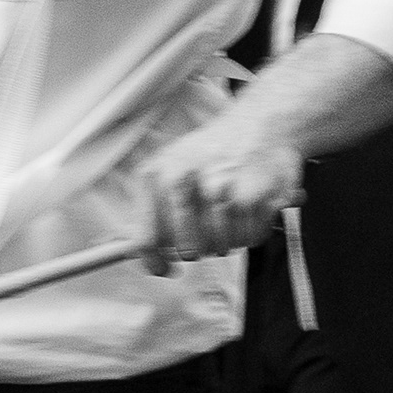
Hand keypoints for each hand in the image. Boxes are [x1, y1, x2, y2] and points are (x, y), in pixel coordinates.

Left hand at [130, 98, 308, 261]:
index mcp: (156, 174)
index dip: (155, 262)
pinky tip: (253, 208)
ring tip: (233, 212)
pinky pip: (250, 239)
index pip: (146, 238)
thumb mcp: (170, 168)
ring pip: (220, 247)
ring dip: (230, 238)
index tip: (164, 269)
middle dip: (200, 247)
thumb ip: (150, 211)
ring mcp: (218, 188)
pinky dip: (254, 230)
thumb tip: (132, 252)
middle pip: (187, 249)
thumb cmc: (212, 153)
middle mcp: (183, 180)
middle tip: (209, 230)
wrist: (261, 123)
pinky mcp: (252, 195)